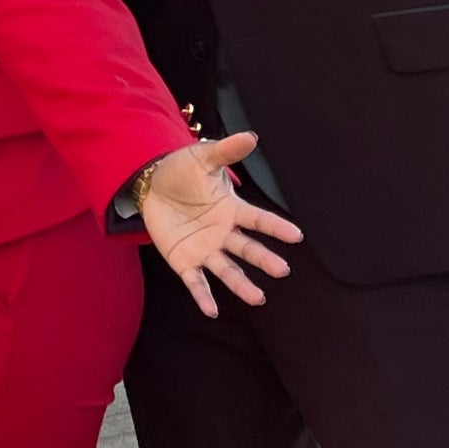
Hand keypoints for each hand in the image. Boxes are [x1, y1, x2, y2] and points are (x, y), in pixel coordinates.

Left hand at [136, 135, 302, 317]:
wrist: (150, 184)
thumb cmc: (182, 171)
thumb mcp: (202, 158)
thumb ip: (226, 151)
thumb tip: (251, 136)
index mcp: (231, 209)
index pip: (257, 219)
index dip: (276, 227)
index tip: (297, 235)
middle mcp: (223, 233)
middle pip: (246, 248)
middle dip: (263, 259)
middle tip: (282, 270)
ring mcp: (205, 249)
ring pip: (227, 269)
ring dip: (241, 283)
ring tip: (258, 298)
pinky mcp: (185, 261)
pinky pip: (196, 281)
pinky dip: (203, 296)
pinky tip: (212, 310)